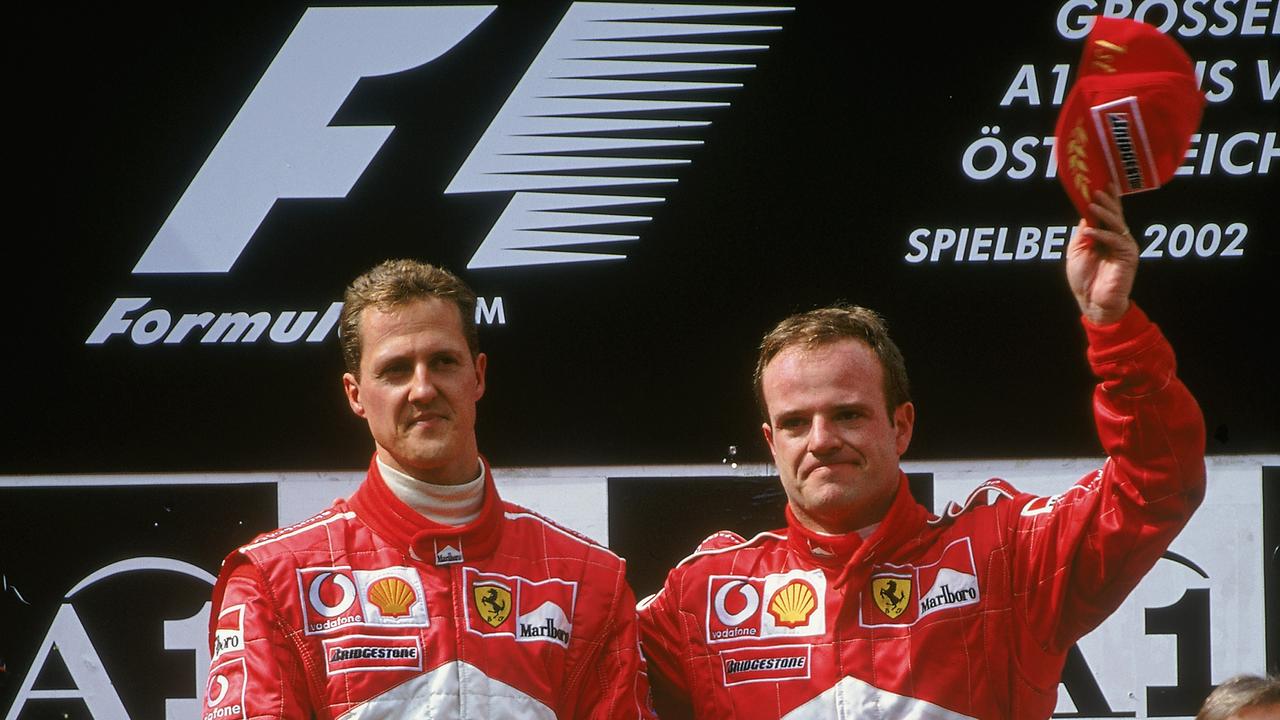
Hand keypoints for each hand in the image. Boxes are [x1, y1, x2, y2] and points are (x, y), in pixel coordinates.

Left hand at [1067, 183, 1137, 324]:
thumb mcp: (1077, 252)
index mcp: (1105, 237)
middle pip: (1115, 215)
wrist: (1092, 303)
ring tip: (1094, 203)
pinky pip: (1116, 240)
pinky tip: (1091, 230)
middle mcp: (1116, 239)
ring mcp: (1124, 247)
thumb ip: (1082, 234)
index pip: (1106, 214)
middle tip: (1098, 188)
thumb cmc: (1084, 280)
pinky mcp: (1128, 256)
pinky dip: (1102, 234)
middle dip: (1107, 200)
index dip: (1104, 200)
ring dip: (1105, 212)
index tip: (1097, 184)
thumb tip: (1085, 214)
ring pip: (1117, 224)